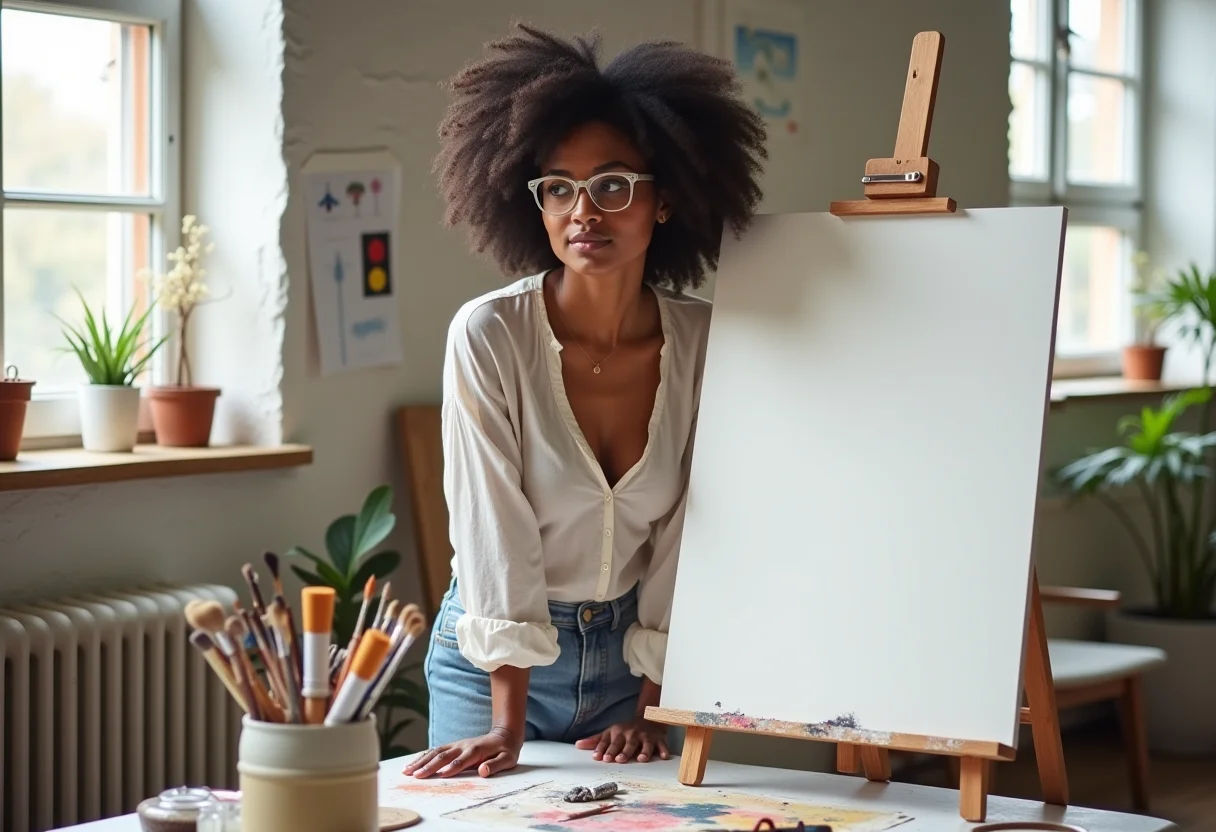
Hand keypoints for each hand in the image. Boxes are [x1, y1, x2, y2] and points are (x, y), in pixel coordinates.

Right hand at [402, 727, 522, 778]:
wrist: (503, 735)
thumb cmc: (506, 750)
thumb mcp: (507, 759)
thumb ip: (495, 765)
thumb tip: (483, 771)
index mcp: (476, 750)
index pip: (462, 760)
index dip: (452, 767)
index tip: (440, 775)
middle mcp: (463, 746)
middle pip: (443, 756)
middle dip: (429, 766)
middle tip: (416, 776)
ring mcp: (456, 744)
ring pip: (435, 752)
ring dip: (421, 761)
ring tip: (407, 770)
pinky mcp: (452, 745)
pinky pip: (434, 750)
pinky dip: (422, 756)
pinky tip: (412, 763)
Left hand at [575, 718, 669, 762]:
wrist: (648, 718)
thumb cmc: (625, 731)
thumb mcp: (610, 733)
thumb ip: (595, 741)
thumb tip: (577, 745)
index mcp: (618, 732)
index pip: (609, 742)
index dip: (604, 749)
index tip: (599, 757)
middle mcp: (631, 734)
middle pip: (626, 744)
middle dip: (622, 751)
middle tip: (618, 759)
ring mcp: (645, 736)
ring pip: (644, 744)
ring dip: (643, 751)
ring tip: (641, 759)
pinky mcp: (658, 739)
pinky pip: (662, 744)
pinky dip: (663, 750)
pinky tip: (663, 756)